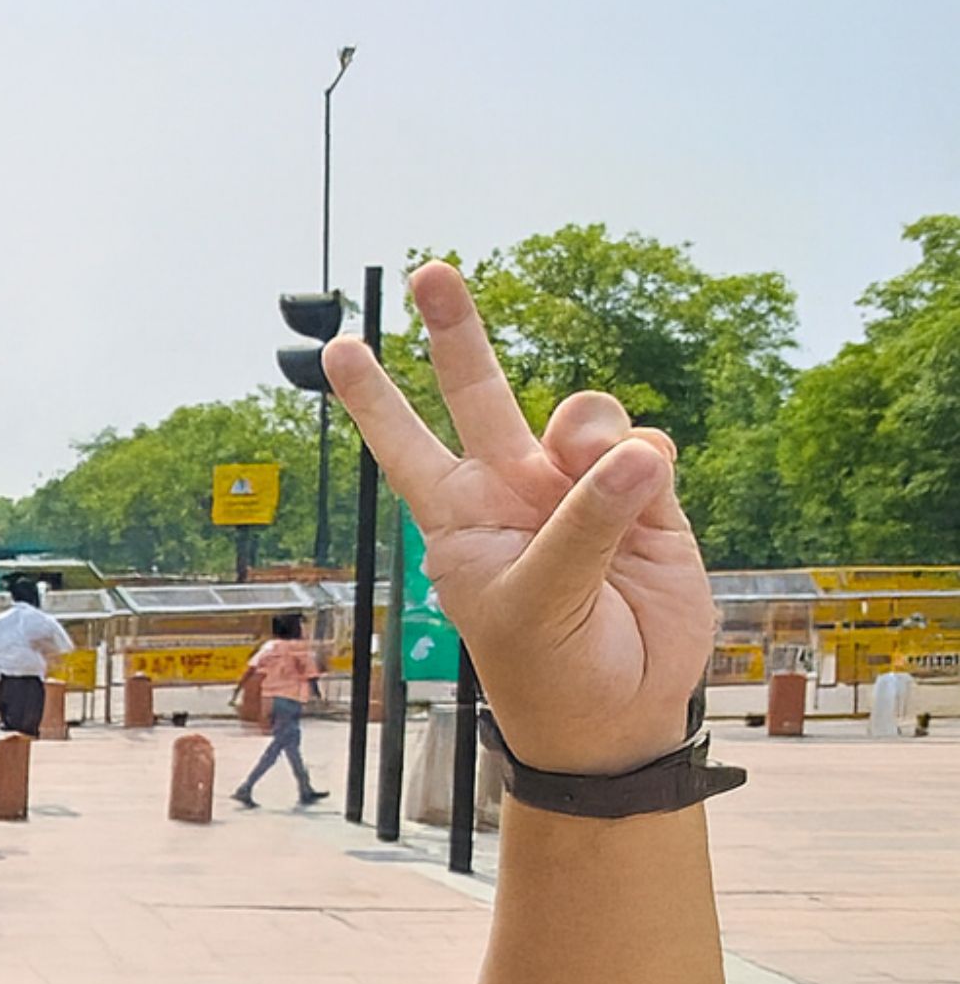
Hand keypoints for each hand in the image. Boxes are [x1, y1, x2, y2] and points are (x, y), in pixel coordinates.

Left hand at [327, 261, 713, 775]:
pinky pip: (645, 442)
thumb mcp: (538, 606)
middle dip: (457, 331)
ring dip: (592, 430)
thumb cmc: (552, 671)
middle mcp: (511, 491)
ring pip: (581, 413)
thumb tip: (632, 452)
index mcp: (458, 518)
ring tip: (606, 475)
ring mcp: (575, 488)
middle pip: (479, 392)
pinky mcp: (644, 496)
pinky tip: (648, 498)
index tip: (335, 349)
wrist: (623, 711)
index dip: (373, 399)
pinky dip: (647, 462)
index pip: (404, 446)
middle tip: (430, 272)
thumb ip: (578, 525)